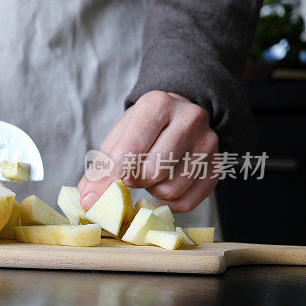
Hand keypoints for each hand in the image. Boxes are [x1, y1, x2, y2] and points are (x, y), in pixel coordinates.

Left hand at [78, 91, 218, 212]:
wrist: (177, 117)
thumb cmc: (142, 129)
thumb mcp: (117, 137)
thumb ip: (101, 168)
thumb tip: (87, 199)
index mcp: (157, 104)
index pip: (129, 151)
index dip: (110, 177)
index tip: (94, 193)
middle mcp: (189, 118)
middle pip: (152, 171)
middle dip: (135, 180)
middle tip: (132, 173)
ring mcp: (208, 142)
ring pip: (170, 190)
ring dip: (153, 190)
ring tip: (151, 174)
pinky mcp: (218, 165)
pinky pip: (186, 202)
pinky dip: (169, 202)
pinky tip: (165, 184)